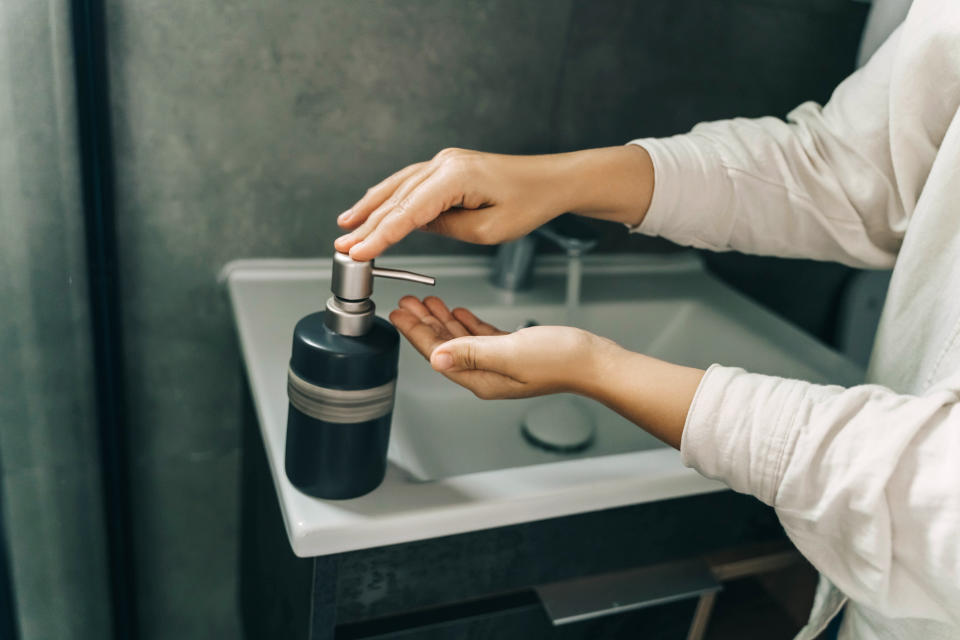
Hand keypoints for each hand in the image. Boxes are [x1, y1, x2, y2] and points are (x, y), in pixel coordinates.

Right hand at [336, 146, 654, 260]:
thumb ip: (447, 227)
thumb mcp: (488, 229)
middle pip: (396, 199)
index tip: (358, 253)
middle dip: (367, 225)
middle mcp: (444, 163)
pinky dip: (388, 197)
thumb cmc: (529, 203)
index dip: (380, 236)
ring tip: (345, 227)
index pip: (408, 212)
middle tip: (342, 247)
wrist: (551, 180)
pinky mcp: (446, 167)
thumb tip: (417, 226)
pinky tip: (372, 207)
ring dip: (370, 209)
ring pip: (397, 188)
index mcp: (455, 177)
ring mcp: (443, 162)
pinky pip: (409, 183)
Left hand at [388, 296, 606, 399]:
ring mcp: (499, 364)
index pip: (437, 354)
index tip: (397, 315)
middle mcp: (486, 374)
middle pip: (444, 346)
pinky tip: (459, 312)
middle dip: (423, 323)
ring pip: (460, 340)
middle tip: (406, 302)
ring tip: (426, 302)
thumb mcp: (511, 352)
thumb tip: (436, 357)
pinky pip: (480, 337)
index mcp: (481, 378)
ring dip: (441, 320)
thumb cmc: (561, 360)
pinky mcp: (512, 353)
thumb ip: (472, 353)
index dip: (414, 333)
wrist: (594, 361)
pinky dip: (466, 323)